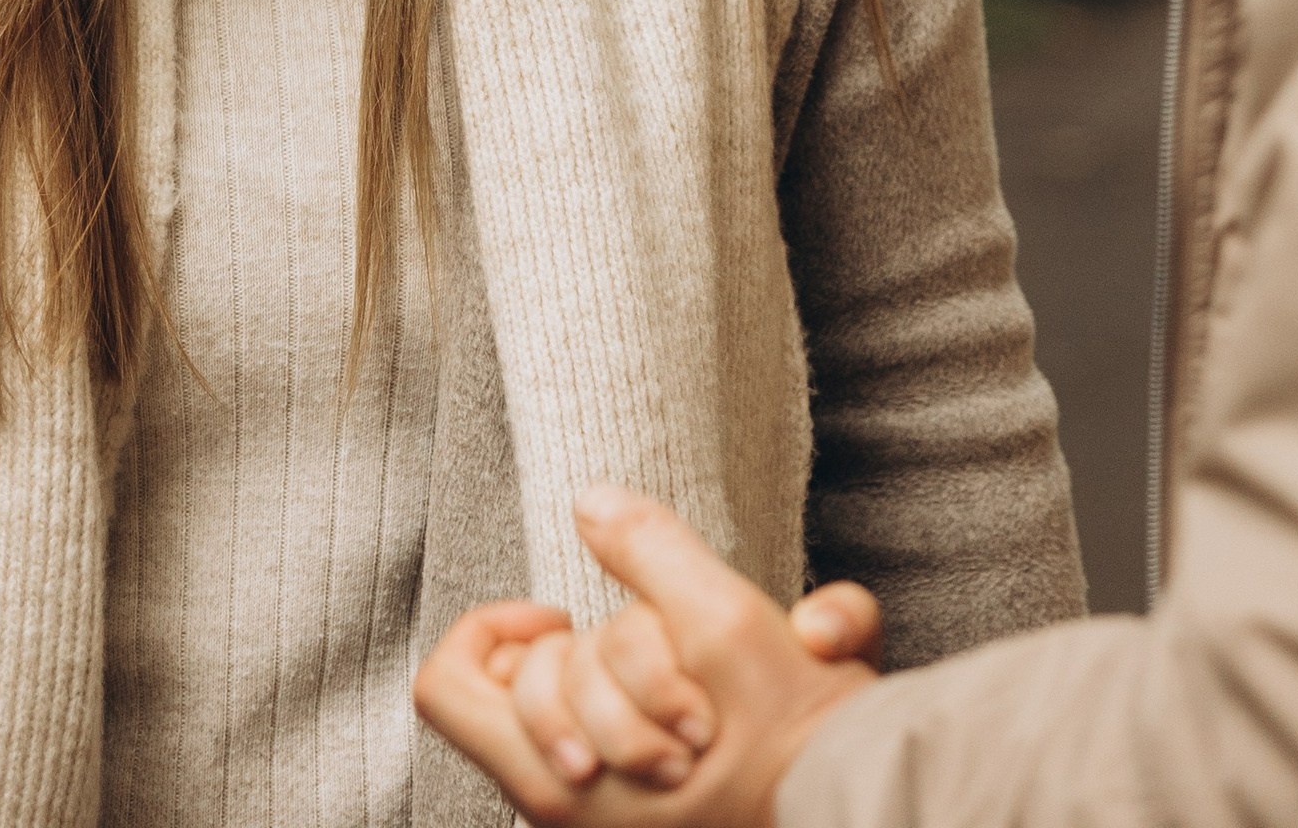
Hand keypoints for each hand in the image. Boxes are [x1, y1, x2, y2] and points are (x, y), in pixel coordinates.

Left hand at [413, 484, 879, 822]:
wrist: (852, 807)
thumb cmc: (790, 743)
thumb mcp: (727, 623)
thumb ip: (651, 551)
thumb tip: (588, 500)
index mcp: (556, 781)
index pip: (445, 686)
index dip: (493, 627)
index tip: (565, 613)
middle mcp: (562, 808)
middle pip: (517, 682)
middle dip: (586, 649)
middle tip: (652, 659)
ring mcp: (596, 812)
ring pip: (565, 701)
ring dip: (624, 676)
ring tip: (685, 694)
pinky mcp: (632, 810)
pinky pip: (599, 730)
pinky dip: (639, 700)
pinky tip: (689, 704)